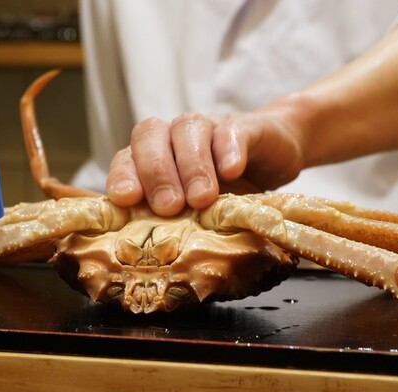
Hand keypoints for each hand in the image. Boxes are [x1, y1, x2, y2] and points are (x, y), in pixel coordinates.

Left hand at [106, 97, 308, 215]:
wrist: (275, 157)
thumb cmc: (227, 191)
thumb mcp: (196, 213)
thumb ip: (173, 225)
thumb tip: (152, 259)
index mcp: (155, 156)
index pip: (126, 158)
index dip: (122, 176)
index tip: (126, 199)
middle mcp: (175, 136)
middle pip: (150, 135)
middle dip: (156, 172)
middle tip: (169, 206)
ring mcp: (210, 127)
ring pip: (189, 129)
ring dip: (192, 165)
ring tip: (202, 198)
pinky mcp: (246, 127)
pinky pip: (232, 131)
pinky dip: (229, 149)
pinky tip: (232, 170)